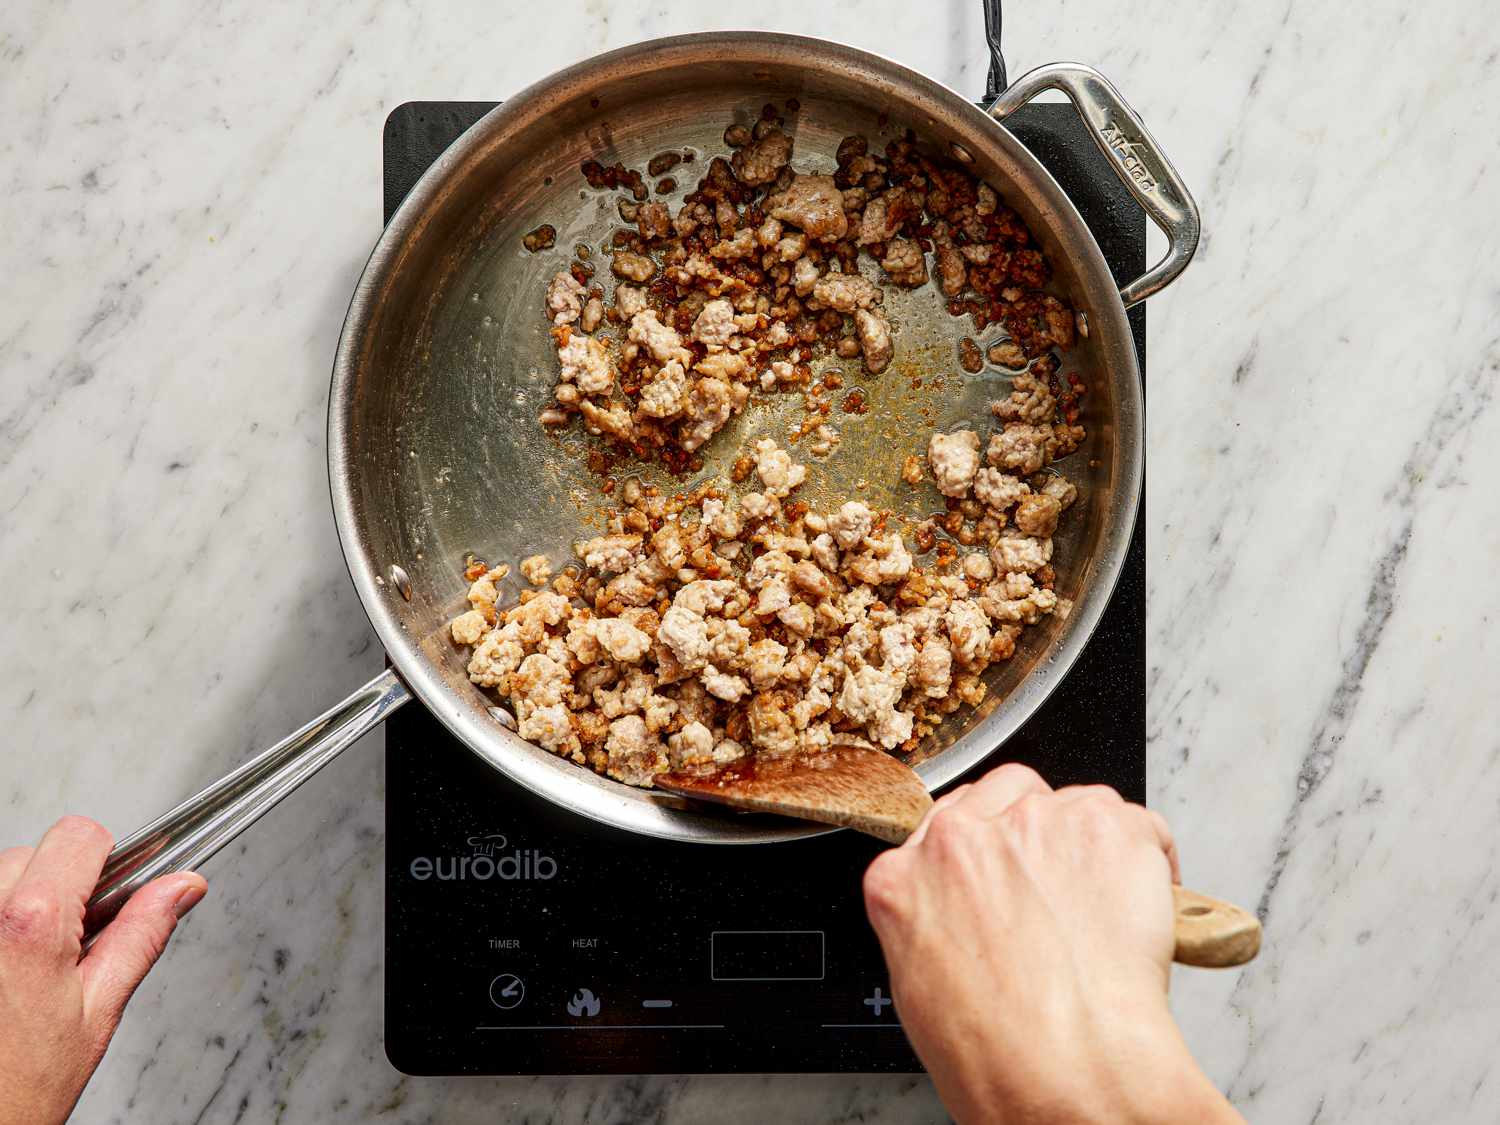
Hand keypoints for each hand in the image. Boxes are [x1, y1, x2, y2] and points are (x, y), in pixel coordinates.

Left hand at [0, 817, 205, 1124]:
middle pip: (36, 853)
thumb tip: (181, 888)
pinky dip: (0, 925)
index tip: (110, 891)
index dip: (108, 860)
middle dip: (61, 888)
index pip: (81, 836)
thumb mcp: (99, 1011)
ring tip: (28, 968)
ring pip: (1, 879)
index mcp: (31, 923)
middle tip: (70, 946)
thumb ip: (142, 934)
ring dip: (21, 906)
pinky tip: (7, 973)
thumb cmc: (18, 1090)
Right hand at [863, 764, 1240, 1124]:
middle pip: (1006, 794)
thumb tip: (964, 920)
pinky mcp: (1102, 827)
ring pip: (1071, 804)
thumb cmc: (1000, 1056)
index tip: (1005, 874)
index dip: (985, 851)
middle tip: (1059, 889)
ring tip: (1106, 908)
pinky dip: (1149, 857)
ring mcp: (1032, 826)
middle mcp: (962, 838)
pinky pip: (1136, 822)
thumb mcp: (918, 989)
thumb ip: (931, 923)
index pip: (943, 827)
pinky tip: (1147, 902)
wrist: (1067, 1070)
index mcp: (904, 877)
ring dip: (1090, 845)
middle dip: (1034, 833)